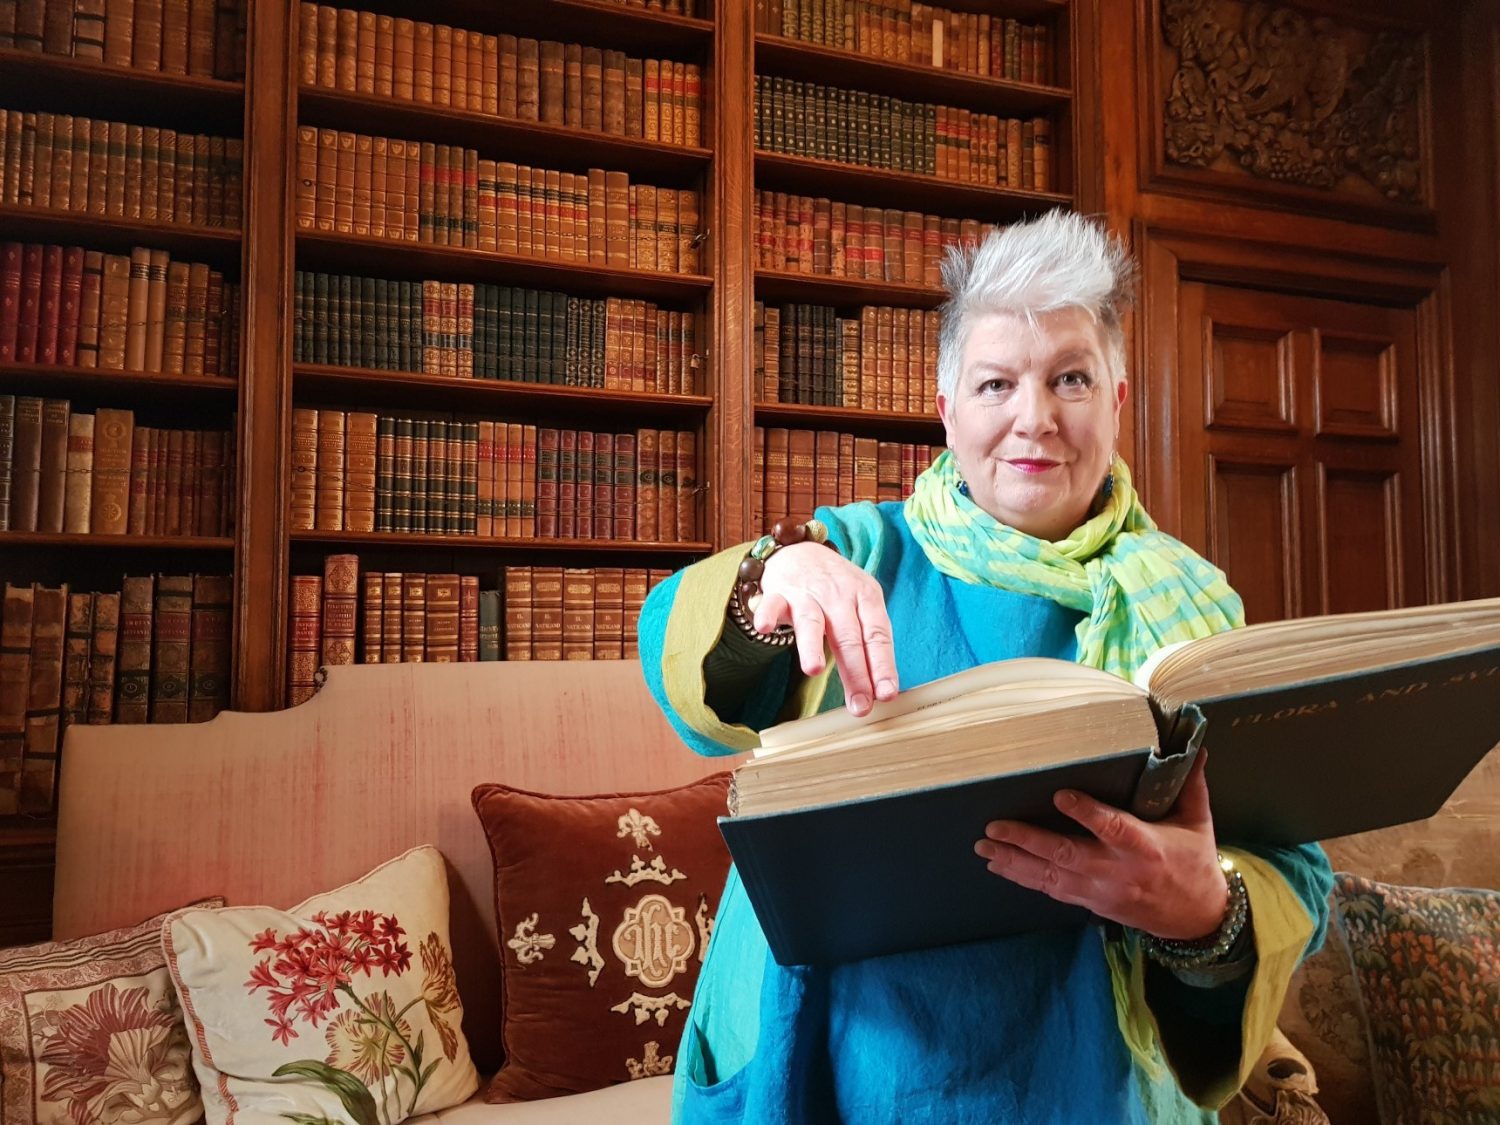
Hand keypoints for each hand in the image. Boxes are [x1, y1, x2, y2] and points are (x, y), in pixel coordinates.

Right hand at [752, 541, 897, 716]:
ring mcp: (807, 593)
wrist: (801, 551)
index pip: (877, 635)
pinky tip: (764, 628)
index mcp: (866, 597)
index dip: (883, 665)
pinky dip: (767, 615)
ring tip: (814, 670)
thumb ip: (867, 645)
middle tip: (860, 706)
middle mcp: (838, 594)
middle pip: (848, 636)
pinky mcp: (778, 593)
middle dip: (855, 673)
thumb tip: (878, 692)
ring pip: (811, 621)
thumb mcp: (861, 608)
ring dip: (811, 645)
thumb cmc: (836, 590)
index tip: (886, 694)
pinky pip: (771, 604)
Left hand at [972, 750, 1226, 939]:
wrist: (1197, 919)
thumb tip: (1195, 745)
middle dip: (1028, 840)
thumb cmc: (1194, 862)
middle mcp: (1118, 871)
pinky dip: (1023, 878)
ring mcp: (1100, 891)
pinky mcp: (1090, 903)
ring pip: (1051, 876)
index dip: (1085, 813)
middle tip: (995, 826)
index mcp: (1145, 847)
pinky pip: (1051, 890)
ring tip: (984, 845)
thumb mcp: (1197, 822)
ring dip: (1014, 861)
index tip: (1059, 794)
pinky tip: (998, 864)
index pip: (1112, 828)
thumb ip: (1190, 783)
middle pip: (1067, 854)